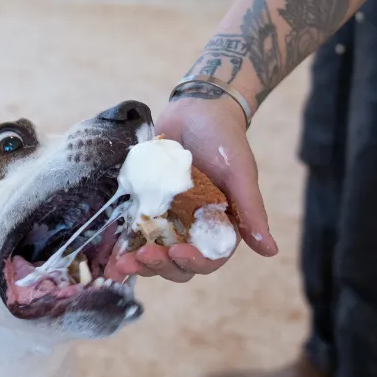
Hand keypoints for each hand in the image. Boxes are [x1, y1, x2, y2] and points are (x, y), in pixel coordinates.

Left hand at [109, 96, 277, 281]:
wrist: (196, 109)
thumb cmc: (225, 139)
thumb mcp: (240, 172)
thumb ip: (251, 210)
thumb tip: (270, 250)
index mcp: (219, 226)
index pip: (208, 259)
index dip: (193, 262)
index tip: (177, 252)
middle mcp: (191, 229)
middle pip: (176, 264)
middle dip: (159, 267)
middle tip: (141, 258)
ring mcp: (165, 219)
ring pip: (151, 254)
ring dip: (137, 263)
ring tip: (120, 263)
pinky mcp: (143, 206)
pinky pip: (130, 232)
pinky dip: (119, 246)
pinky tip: (106, 254)